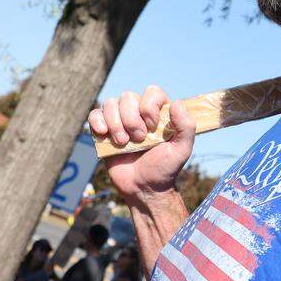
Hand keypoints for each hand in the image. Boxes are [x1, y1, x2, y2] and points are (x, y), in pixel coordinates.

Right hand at [88, 85, 194, 203]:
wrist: (143, 188)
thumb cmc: (165, 168)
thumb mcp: (182, 149)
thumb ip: (186, 126)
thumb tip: (176, 103)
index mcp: (159, 112)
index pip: (152, 92)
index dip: (149, 107)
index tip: (152, 128)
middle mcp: (139, 112)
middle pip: (128, 96)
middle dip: (131, 119)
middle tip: (138, 140)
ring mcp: (121, 120)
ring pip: (110, 103)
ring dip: (115, 124)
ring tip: (122, 143)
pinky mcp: (105, 131)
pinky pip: (95, 114)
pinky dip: (96, 121)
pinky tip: (104, 134)